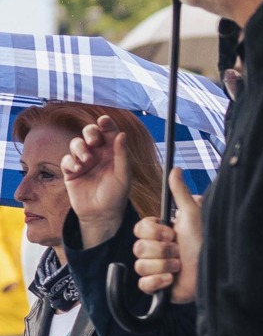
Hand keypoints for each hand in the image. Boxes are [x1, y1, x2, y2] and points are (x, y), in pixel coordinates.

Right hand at [62, 116, 133, 247]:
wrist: (101, 214)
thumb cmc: (116, 195)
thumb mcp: (123, 176)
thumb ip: (122, 155)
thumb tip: (122, 134)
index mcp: (113, 153)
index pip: (109, 133)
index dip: (106, 124)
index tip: (104, 120)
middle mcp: (98, 154)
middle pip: (90, 133)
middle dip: (90, 132)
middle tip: (93, 140)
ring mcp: (83, 161)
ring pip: (76, 143)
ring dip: (80, 147)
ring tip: (86, 160)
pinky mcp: (71, 171)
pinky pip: (66, 159)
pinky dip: (70, 161)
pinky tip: (77, 168)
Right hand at [132, 171, 202, 301]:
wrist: (216, 271)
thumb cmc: (205, 242)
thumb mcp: (193, 215)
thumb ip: (181, 193)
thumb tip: (176, 169)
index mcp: (158, 234)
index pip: (139, 229)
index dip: (154, 232)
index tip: (171, 232)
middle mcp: (154, 250)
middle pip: (138, 247)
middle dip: (163, 250)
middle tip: (179, 250)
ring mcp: (154, 268)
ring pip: (141, 265)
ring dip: (165, 265)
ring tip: (180, 264)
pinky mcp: (157, 287)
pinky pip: (144, 284)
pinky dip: (159, 281)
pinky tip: (172, 278)